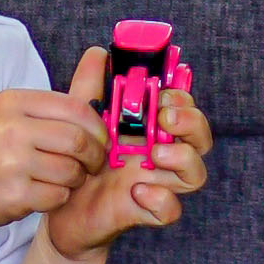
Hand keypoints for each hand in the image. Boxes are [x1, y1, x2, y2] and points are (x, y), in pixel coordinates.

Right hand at [0, 82, 108, 234]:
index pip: (75, 107)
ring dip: (76, 180)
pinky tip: (46, 193)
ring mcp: (11, 162)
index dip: (97, 127)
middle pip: (78, 140)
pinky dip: (59, 198)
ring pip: (71, 171)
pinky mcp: (13, 195)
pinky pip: (58, 196)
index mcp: (11, 102)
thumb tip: (94, 108)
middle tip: (93, 165)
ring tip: (65, 180)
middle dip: (94, 156)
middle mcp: (11, 129)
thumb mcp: (1, 117)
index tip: (100, 140)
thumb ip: (42, 112)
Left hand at [43, 47, 213, 259]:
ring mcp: (157, 183)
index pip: (184, 108)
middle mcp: (160, 155)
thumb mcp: (80, 120)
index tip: (162, 93)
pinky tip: (137, 190)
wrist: (62, 208)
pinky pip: (171, 210)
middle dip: (191, 123)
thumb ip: (90, 87)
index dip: (182, 98)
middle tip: (165, 118)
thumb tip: (98, 52)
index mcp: (150, 129)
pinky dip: (161, 199)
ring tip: (153, 155)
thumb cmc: (79, 161)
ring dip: (182, 159)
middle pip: (201, 138)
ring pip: (195, 174)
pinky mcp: (145, 211)